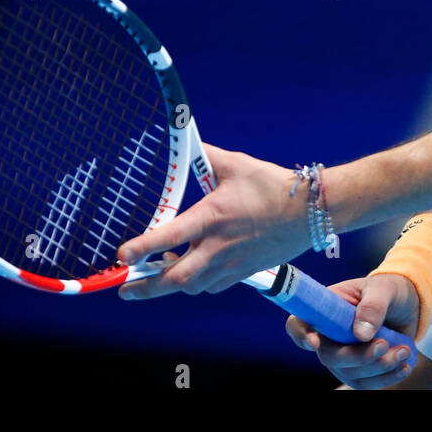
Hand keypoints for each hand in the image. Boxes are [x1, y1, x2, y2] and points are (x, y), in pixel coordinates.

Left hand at [115, 144, 311, 298]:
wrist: (310, 211)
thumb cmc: (274, 186)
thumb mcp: (236, 165)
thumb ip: (207, 157)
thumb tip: (188, 142)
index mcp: (211, 218)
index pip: (167, 238)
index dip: (141, 248)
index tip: (122, 256)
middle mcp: (218, 246)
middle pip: (174, 279)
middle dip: (145, 287)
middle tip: (125, 289)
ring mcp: (232, 263)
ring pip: (192, 286)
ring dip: (172, 284)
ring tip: (159, 277)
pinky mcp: (245, 271)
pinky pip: (214, 286)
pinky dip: (199, 284)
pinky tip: (196, 273)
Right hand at [286, 274, 420, 389]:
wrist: (409, 305)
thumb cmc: (389, 290)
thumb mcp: (384, 289)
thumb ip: (373, 306)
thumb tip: (361, 334)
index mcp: (326, 308)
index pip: (299, 323)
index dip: (300, 334)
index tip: (315, 342)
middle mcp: (329, 335)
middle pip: (329, 356)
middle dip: (358, 357)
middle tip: (385, 345)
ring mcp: (343, 355)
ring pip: (350, 374)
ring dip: (379, 368)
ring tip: (404, 351)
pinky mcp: (359, 370)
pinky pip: (366, 384)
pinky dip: (386, 378)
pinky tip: (404, 367)